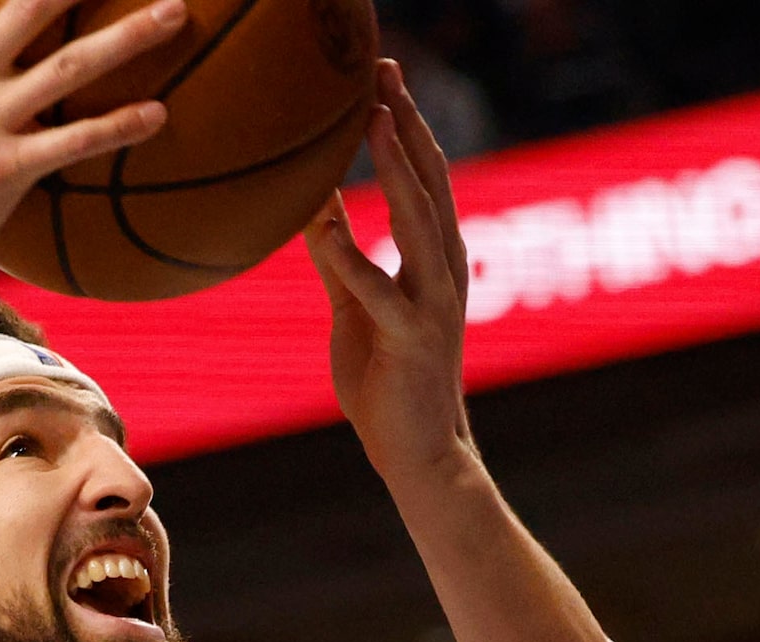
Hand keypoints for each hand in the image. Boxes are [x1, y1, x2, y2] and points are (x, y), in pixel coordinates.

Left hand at [303, 62, 478, 499]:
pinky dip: (353, 257)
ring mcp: (434, 303)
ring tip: (375, 120)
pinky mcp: (411, 339)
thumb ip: (338, 256)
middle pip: (430, 182)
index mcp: (435, 259)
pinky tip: (325, 224)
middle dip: (408, 124)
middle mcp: (445, 271)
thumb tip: (314, 203)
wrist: (418, 451)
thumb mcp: (355, 307)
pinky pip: (379, 292)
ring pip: (420, 221)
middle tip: (385, 72)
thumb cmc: (386, 382)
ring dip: (396, 168)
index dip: (406, 125)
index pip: (424, 178)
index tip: (383, 77)